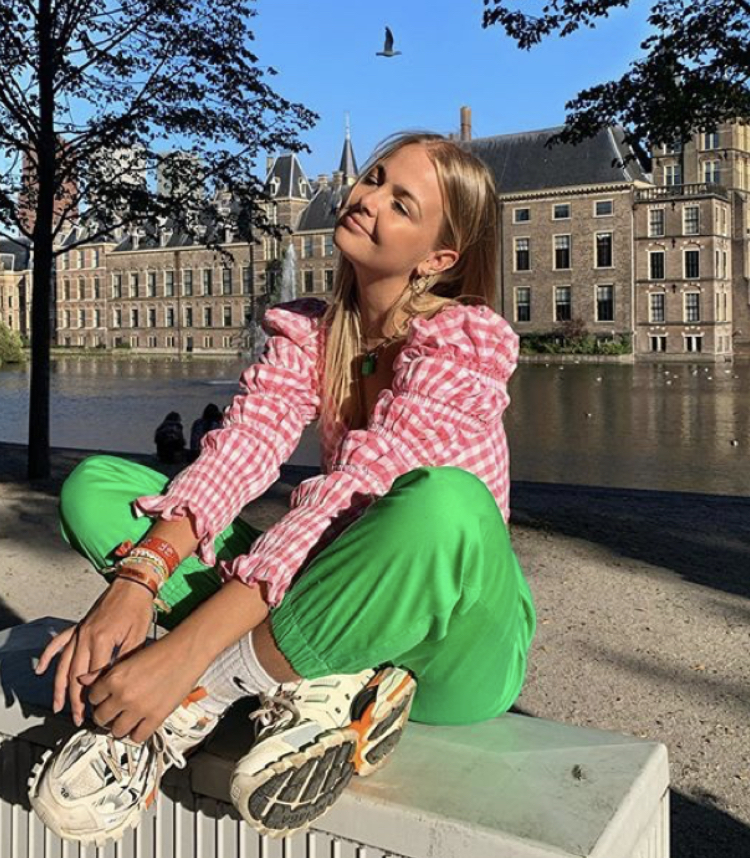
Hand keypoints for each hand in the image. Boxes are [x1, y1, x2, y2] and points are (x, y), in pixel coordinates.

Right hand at [35, 576, 154, 725]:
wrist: (133, 583)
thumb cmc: (138, 606)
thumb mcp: (138, 635)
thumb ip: (123, 659)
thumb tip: (113, 680)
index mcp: (102, 639)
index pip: (93, 675)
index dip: (93, 695)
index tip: (96, 710)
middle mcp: (86, 636)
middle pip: (76, 674)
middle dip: (76, 699)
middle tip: (78, 717)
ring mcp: (80, 631)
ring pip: (64, 664)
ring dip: (59, 686)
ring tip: (58, 705)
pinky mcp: (80, 626)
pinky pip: (59, 642)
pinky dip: (48, 656)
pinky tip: (41, 669)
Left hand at [81, 633, 202, 743]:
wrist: (187, 652)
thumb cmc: (163, 651)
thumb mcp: (129, 658)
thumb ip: (105, 672)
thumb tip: (85, 679)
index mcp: (114, 678)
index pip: (92, 698)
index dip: (98, 699)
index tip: (102, 700)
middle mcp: (123, 695)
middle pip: (100, 718)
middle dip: (105, 716)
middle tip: (111, 713)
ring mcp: (139, 709)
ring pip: (116, 731)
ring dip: (118, 727)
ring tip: (125, 721)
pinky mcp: (156, 718)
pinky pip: (137, 737)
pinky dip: (136, 734)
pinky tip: (140, 726)